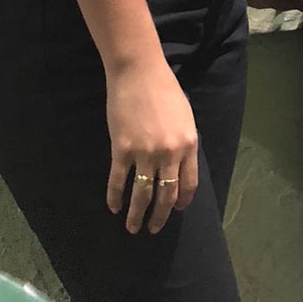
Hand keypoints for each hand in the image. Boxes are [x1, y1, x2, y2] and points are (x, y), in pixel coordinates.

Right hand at [105, 61, 199, 233]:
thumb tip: (179, 166)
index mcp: (189, 145)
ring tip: (133, 228)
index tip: (175, 211)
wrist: (139, 72)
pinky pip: (118, 181)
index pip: (188, 184)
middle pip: (166, 195)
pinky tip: (113, 207)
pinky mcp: (121, 150)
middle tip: (153, 229)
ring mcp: (145, 153)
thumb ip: (183, 143)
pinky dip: (115, 197)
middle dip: (159, 216)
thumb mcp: (185, 117)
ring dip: (137, 215)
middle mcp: (169, 154)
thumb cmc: (165, 90)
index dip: (181, 202)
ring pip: (142, 195)